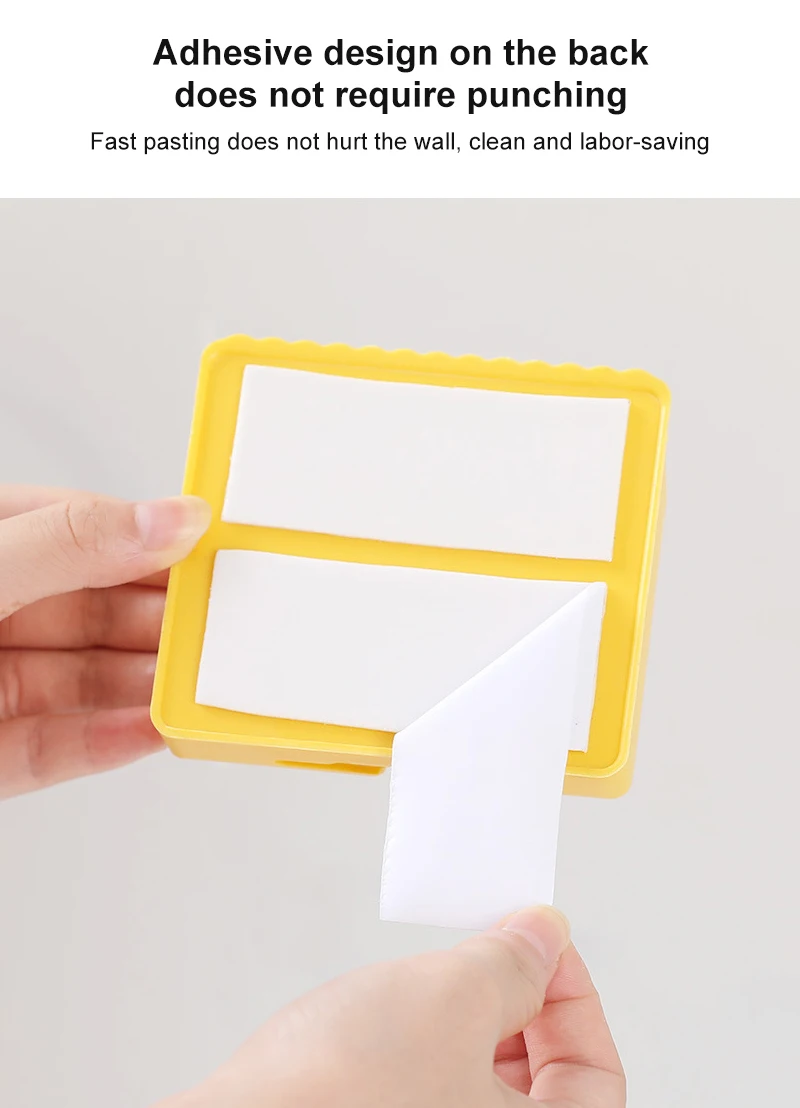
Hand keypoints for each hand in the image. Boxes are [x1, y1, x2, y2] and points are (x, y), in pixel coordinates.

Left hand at [0, 486, 209, 798]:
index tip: (217, 552)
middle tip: (225, 629)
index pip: (82, 528)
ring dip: (148, 685)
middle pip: (96, 610)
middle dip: (162, 622)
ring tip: (204, 685)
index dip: (151, 539)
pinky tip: (155, 729)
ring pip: (86, 681)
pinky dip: (110, 742)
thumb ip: (69, 545)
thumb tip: (168, 521)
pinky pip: (57, 747)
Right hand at [162, 906, 623, 1106]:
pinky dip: (429, 1047)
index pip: (595, 1077)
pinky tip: (395, 1015)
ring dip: (472, 1022)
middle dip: (522, 1004)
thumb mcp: (447, 998)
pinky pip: (432, 1092)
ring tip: (435, 980)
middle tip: (493, 950)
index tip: (541, 944)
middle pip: (543, 1083)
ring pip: (482, 1085)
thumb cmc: (332, 1097)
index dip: (575, 994)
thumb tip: (543, 939)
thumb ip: (512, 963)